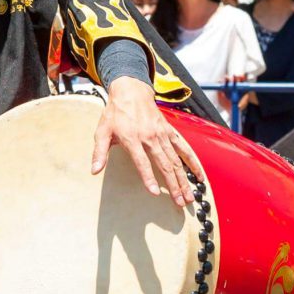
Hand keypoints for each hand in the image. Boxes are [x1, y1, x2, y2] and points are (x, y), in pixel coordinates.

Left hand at [91, 77, 203, 207]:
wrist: (131, 90)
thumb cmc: (115, 113)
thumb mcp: (102, 131)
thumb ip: (99, 153)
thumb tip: (94, 170)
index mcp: (132, 138)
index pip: (142, 162)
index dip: (148, 177)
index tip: (154, 192)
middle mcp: (150, 137)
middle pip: (165, 164)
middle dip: (173, 185)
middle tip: (180, 202)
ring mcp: (163, 134)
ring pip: (177, 160)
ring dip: (184, 179)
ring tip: (190, 196)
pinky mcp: (170, 131)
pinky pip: (184, 148)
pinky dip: (193, 162)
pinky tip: (199, 176)